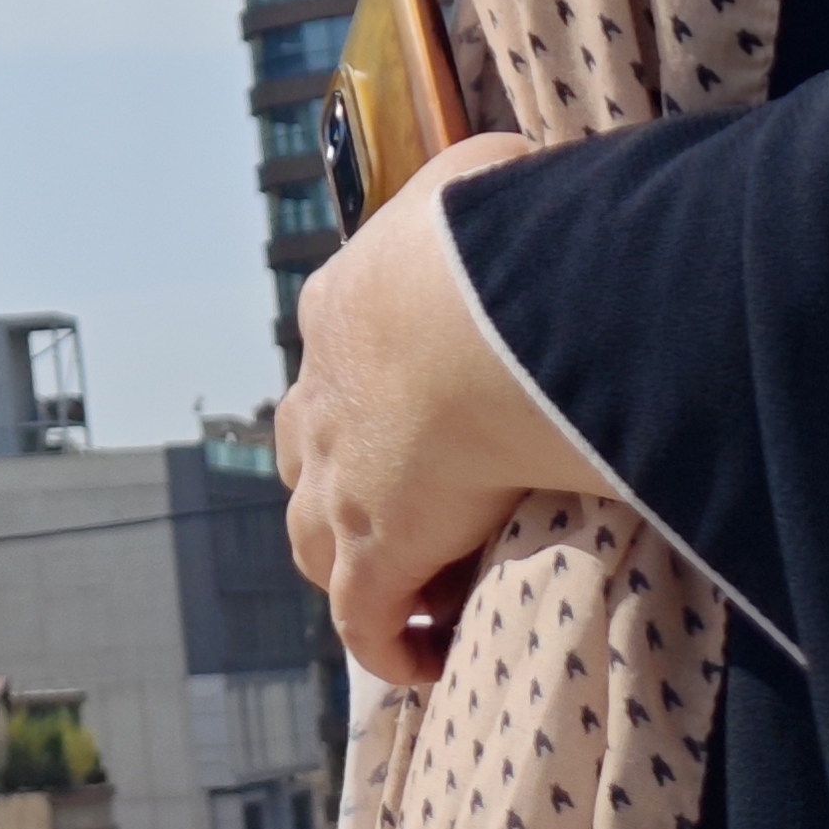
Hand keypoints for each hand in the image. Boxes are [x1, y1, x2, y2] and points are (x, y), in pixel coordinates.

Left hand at [279, 143, 614, 688]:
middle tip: (412, 502)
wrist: (483, 313)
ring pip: (313, 536)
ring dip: (352, 560)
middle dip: (343, 477)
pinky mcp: (373, 551)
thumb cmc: (497, 238)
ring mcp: (342, 480)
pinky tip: (423, 657)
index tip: (432, 425)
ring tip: (414, 587)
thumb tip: (520, 171)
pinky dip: (386, 641)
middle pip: (308, 449)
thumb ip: (494, 178)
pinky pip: (363, 618)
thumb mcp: (489, 178)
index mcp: (346, 308)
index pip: (342, 361)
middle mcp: (324, 396)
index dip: (376, 396)